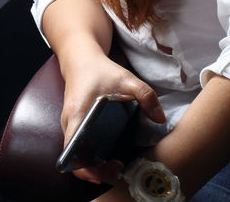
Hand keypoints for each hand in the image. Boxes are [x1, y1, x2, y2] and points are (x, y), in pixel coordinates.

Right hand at [59, 51, 166, 184]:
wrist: (80, 59)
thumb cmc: (100, 70)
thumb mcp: (127, 79)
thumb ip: (146, 96)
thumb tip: (160, 119)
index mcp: (77, 114)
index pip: (71, 150)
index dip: (84, 166)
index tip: (105, 168)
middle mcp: (69, 123)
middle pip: (74, 158)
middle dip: (94, 170)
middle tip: (118, 169)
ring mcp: (70, 125)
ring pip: (76, 154)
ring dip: (93, 165)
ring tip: (116, 166)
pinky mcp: (74, 125)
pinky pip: (78, 148)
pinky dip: (90, 157)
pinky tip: (107, 156)